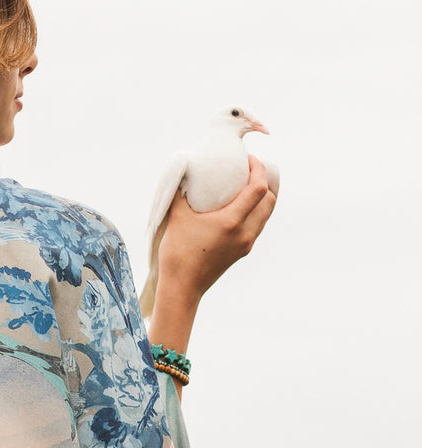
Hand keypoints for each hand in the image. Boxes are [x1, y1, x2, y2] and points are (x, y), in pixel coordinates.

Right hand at [157, 156, 276, 307]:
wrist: (182, 287)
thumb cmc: (177, 254)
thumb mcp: (176, 218)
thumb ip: (180, 193)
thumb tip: (181, 171)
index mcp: (232, 221)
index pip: (259, 188)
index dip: (259, 169)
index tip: (248, 160)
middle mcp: (245, 232)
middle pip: (270, 200)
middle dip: (266, 181)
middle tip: (251, 172)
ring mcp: (246, 244)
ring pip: (266, 215)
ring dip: (263, 198)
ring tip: (247, 188)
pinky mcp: (242, 252)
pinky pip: (257, 227)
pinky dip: (255, 213)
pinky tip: (240, 210)